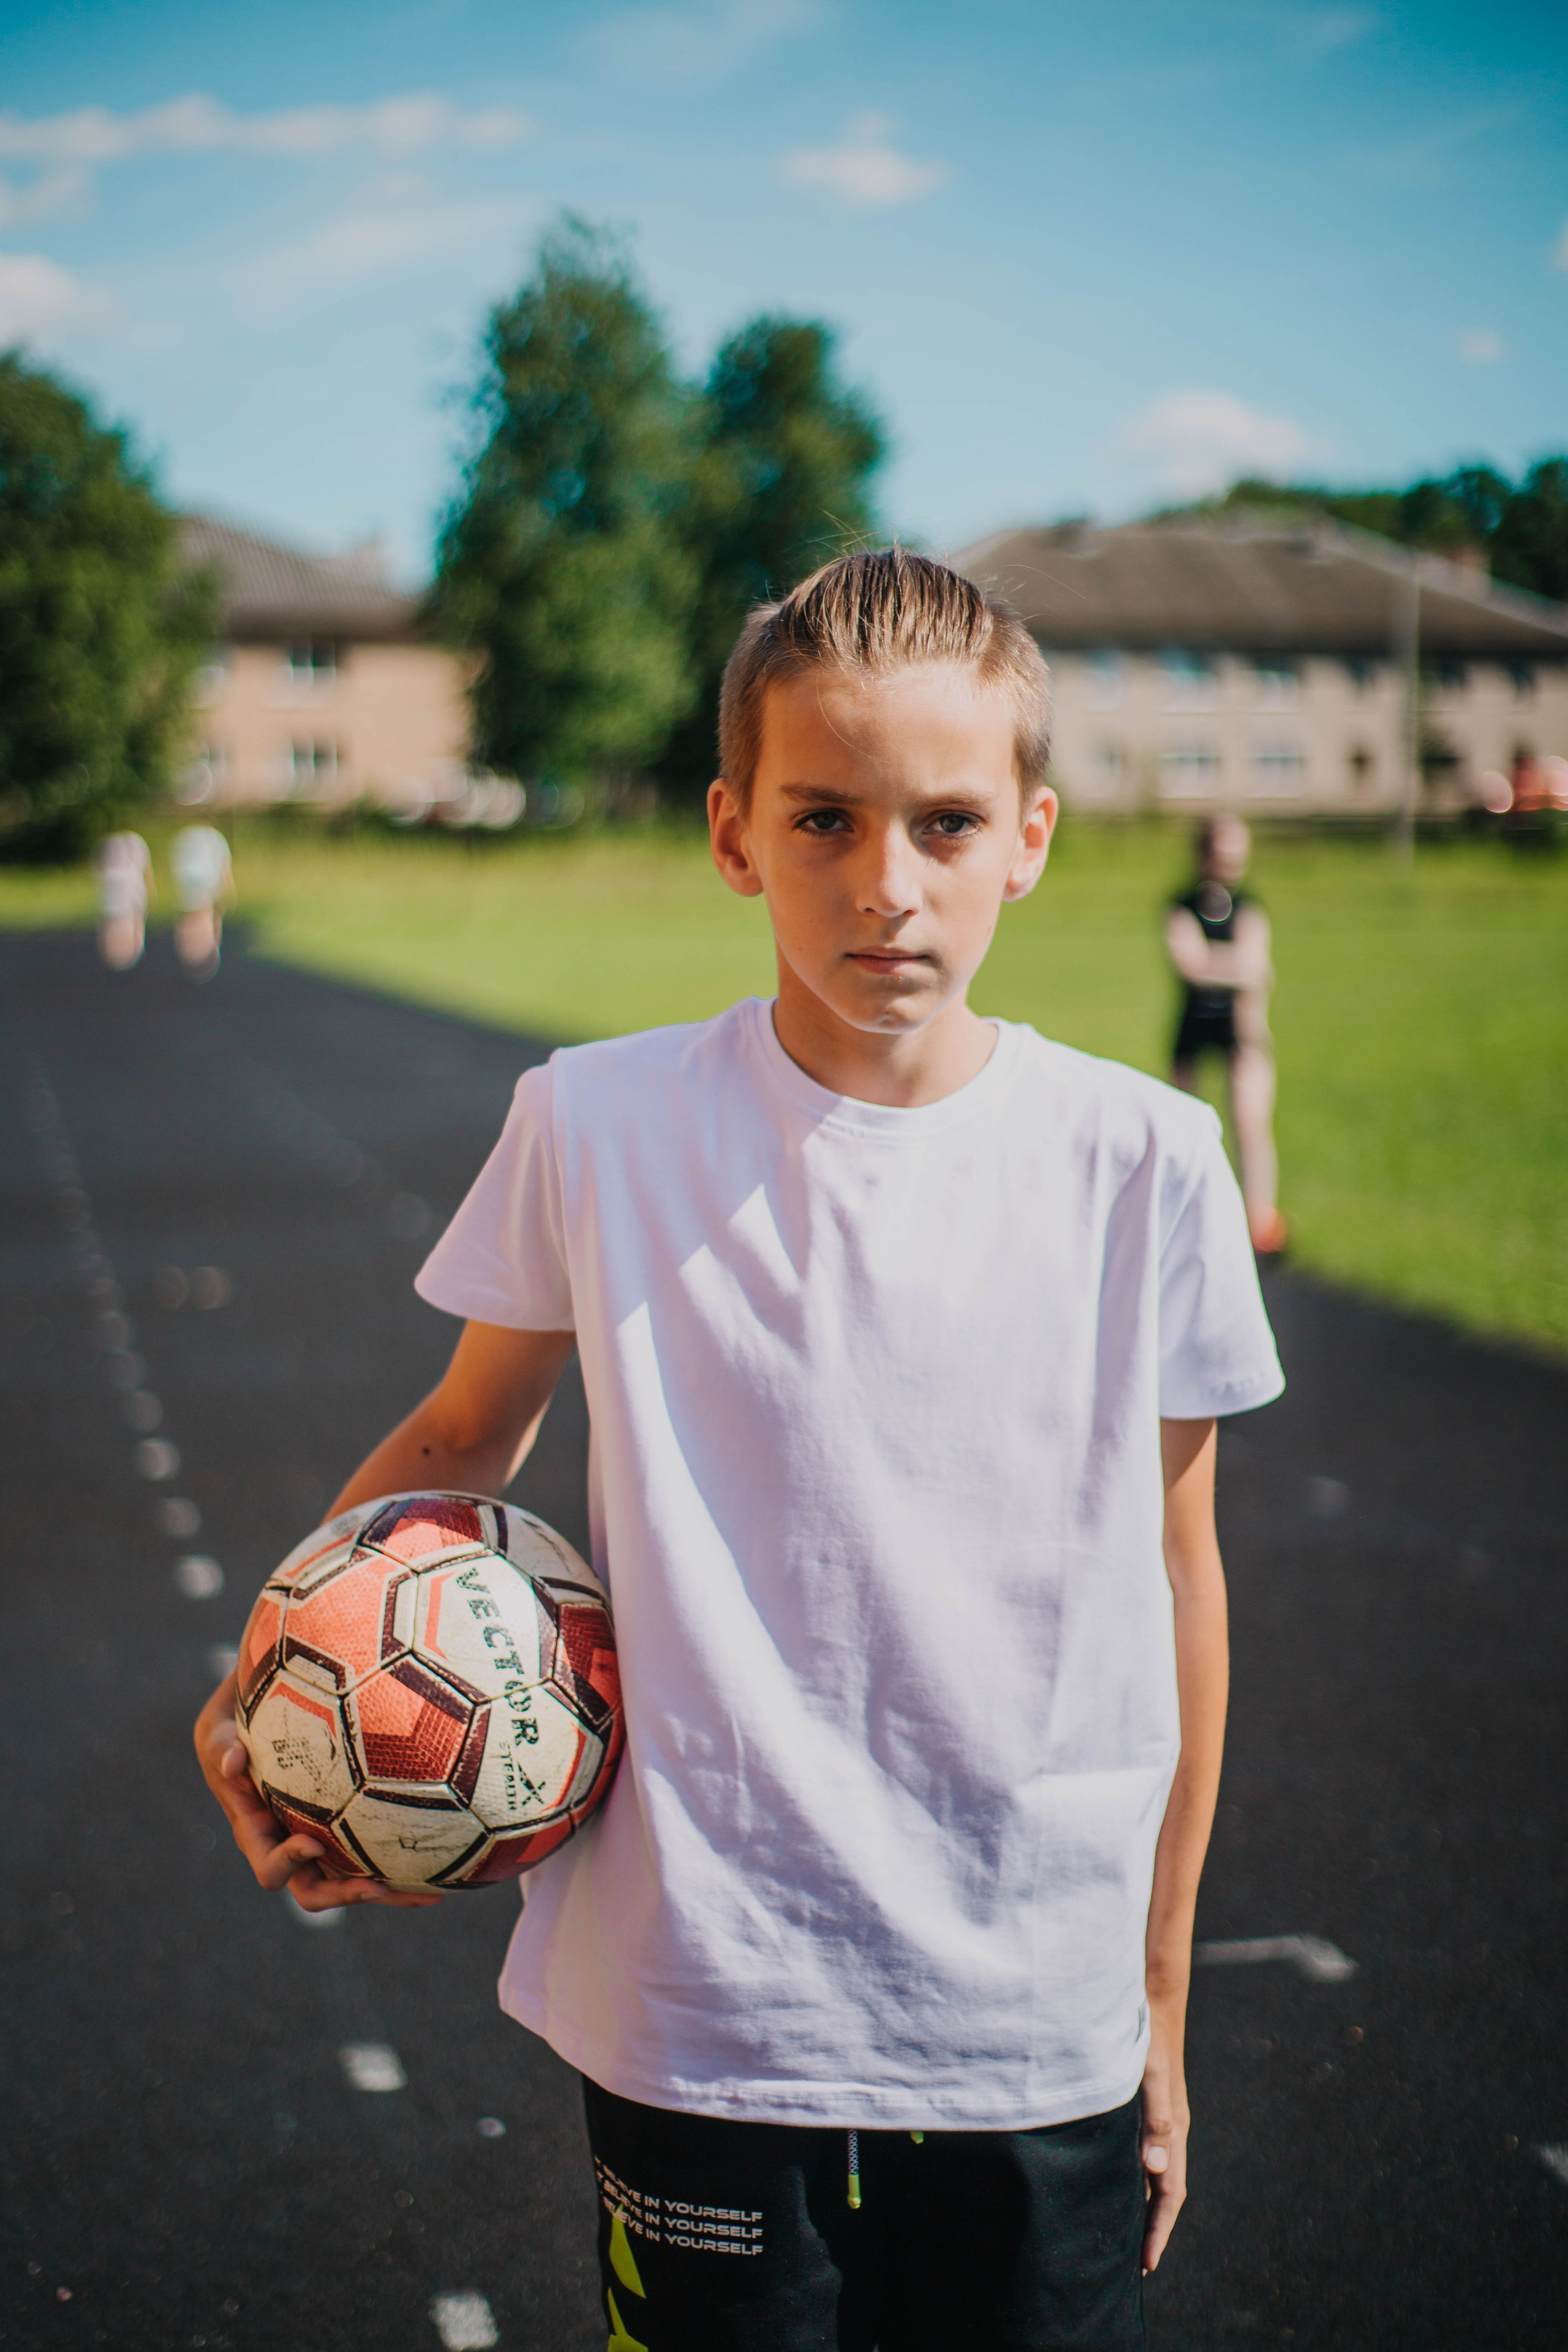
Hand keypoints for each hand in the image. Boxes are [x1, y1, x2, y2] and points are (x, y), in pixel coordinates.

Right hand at [193, 1671, 441, 1912]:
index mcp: (256, 1832)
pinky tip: (445, 1855)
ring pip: (355, 1878)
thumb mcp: (218, 1728)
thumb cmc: (235, 1719)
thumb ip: (222, 1746)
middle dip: (345, 1894)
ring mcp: (322, 1838)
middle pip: (316, 1890)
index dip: (288, 1862)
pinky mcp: (348, 1824)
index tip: (312, 1842)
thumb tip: (232, 1761)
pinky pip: (374, 1850)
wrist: (259, 1710)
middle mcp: (290, 1844)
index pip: (270, 1867)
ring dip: (390, 1891)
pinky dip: (402, 1859)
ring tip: (433, 1892)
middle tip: (379, 1887)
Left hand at [1139, 2022, 1189, 2273]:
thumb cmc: (1148, 2040)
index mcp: (1172, 2132)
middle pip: (1163, 2192)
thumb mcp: (1150, 2080)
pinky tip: (1113, 2182)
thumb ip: (1154, 2122)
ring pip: (1152, 2175)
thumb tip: (1154, 2171)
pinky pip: (1142, 2154)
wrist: (1151, 2002)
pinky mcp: (1146, 2108)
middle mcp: (1168, 2131)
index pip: (1169, 2195)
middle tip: (1132, 2263)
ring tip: (1121, 2233)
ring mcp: (1158, 2121)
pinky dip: (1132, 2178)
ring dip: (1140, 2205)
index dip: (1158, 2231)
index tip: (1146, 2266)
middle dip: (1150, 2228)